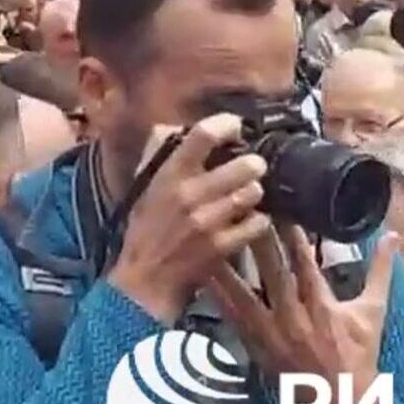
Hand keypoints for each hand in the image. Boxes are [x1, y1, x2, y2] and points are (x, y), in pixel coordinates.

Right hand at [105, 115, 269, 323]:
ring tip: (247, 196)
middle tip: (251, 168)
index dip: (227, 125)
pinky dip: (258, 221)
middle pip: (245, 164)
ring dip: (255, 192)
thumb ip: (157, 152)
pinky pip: (258, 223)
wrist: (146, 278)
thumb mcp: (144, 185)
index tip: (235, 128)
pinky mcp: (223, 246)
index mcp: (170, 174)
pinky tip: (248, 221)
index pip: (203, 135)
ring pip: (254, 192)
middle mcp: (190, 194)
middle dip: (253, 165)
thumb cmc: (146, 229)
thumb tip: (174, 127)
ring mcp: (209, 221)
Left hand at [211, 224, 399, 403]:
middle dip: (259, 240)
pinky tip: (203, 276)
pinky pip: (233, 319)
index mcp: (323, 307)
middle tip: (243, 209)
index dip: (293, 235)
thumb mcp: (374, 312)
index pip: (305, 263)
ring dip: (230, 265)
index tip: (281, 207)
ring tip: (213, 236)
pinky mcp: (257, 347)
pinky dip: (219, 297)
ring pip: (246, 294)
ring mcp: (273, 335)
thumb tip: (393, 235)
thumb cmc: (359, 355)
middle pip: (273, 273)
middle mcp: (295, 318)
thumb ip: (380, 271)